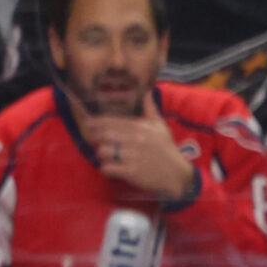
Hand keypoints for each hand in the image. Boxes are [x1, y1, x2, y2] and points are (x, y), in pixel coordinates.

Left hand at [80, 93, 196, 200]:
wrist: (177, 174)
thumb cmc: (167, 150)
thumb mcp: (161, 127)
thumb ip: (150, 110)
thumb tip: (147, 92)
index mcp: (139, 128)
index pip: (111, 122)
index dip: (96, 122)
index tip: (88, 123)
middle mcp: (134, 140)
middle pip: (104, 135)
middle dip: (96, 138)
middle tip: (97, 141)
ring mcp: (132, 157)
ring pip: (103, 151)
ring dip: (102, 154)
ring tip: (107, 156)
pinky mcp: (131, 172)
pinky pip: (107, 168)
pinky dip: (106, 169)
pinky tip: (111, 169)